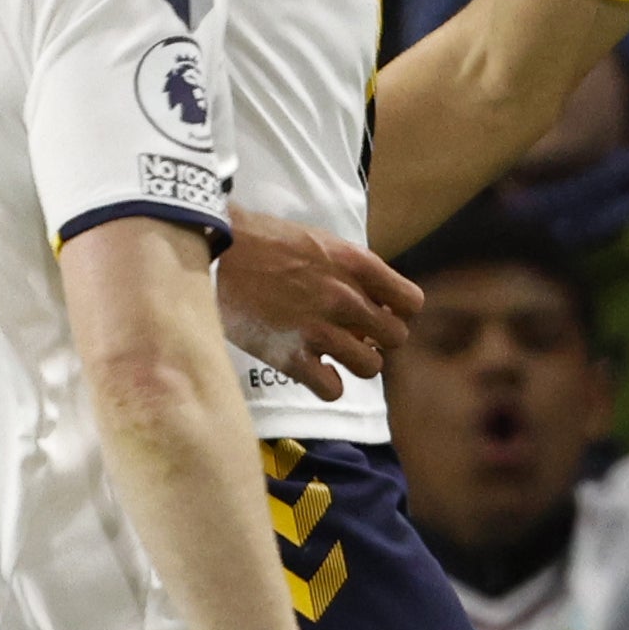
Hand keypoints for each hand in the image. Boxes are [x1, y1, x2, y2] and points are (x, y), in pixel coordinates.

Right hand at [220, 208, 416, 399]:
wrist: (216, 250)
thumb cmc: (263, 240)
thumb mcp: (318, 241)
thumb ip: (350, 269)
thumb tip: (373, 298)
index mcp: (355, 264)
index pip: (411, 302)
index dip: (398, 311)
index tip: (381, 312)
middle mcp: (345, 298)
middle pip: (396, 338)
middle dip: (378, 338)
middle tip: (355, 334)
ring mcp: (319, 329)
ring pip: (370, 367)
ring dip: (355, 362)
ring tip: (334, 353)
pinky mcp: (291, 355)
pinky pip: (332, 389)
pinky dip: (326, 385)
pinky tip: (312, 370)